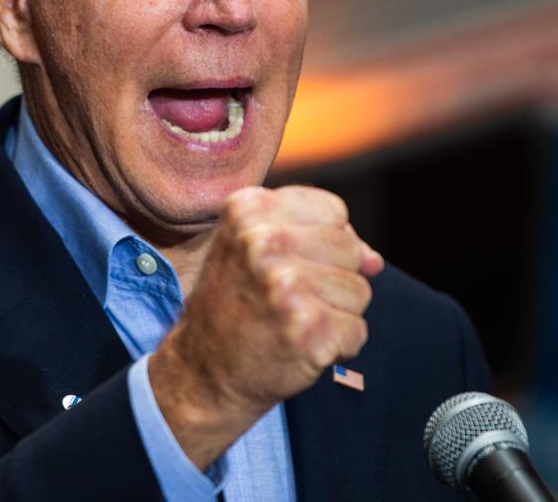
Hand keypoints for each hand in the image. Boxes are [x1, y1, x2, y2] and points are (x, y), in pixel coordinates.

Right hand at [149, 185, 383, 468]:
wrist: (203, 369)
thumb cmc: (232, 303)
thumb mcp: (252, 249)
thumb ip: (316, 238)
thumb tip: (375, 261)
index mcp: (247, 209)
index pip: (333, 210)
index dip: (323, 239)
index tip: (288, 262)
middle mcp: (264, 241)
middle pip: (351, 248)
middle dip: (333, 276)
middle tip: (286, 298)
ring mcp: (286, 286)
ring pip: (360, 290)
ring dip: (335, 313)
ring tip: (290, 321)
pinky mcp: (308, 329)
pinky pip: (357, 331)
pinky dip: (336, 346)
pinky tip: (298, 345)